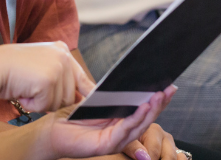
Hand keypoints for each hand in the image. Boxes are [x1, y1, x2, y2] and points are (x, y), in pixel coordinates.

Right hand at [0, 41, 94, 113]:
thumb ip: (59, 77)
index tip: (88, 104)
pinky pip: (46, 106)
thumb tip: (80, 98)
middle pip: (70, 96)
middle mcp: (63, 56)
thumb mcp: (39, 67)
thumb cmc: (11, 70)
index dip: (85, 94)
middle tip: (32, 90)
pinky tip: (23, 91)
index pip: (81, 77)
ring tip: (26, 88)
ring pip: (59, 103)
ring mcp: (57, 67)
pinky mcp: (49, 80)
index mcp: (61, 50)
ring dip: (41, 103)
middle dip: (51, 100)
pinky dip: (32, 105)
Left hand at [43, 86, 175, 158]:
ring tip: (160, 95)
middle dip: (160, 103)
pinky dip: (135, 118)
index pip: (144, 111)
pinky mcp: (106, 145)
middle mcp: (121, 133)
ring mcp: (115, 140)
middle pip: (146, 118)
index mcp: (121, 122)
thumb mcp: (95, 100)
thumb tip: (129, 76)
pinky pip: (124, 130)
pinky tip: (143, 106)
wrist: (51, 131)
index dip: (158, 100)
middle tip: (170, 88)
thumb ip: (112, 94)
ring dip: (151, 110)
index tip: (169, 85)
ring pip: (139, 125)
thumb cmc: (71, 117)